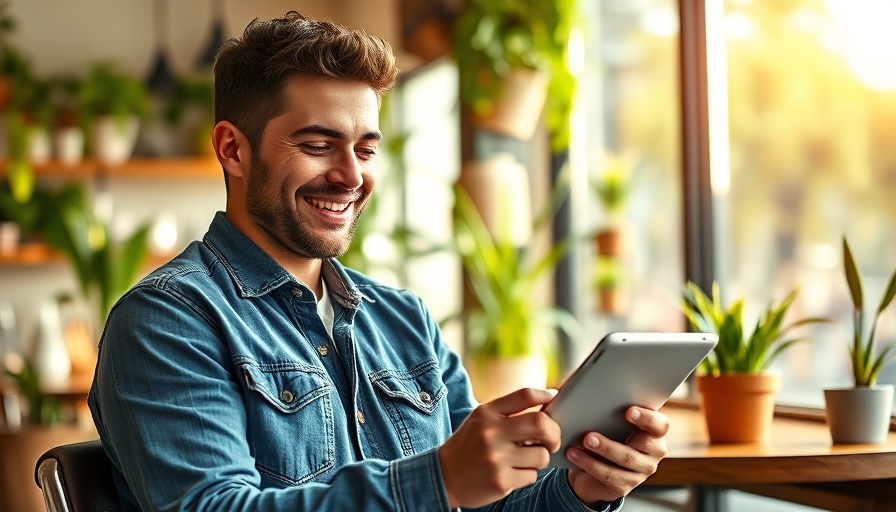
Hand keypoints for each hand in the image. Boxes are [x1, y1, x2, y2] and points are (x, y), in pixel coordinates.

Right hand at [438, 388, 561, 507]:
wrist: (444, 476)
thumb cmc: (468, 445)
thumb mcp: (480, 420)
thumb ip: (507, 411)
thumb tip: (545, 401)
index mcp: (486, 413)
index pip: (524, 395)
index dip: (545, 395)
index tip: (553, 399)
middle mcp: (491, 433)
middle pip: (541, 424)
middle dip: (554, 433)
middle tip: (551, 440)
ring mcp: (496, 459)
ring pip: (541, 455)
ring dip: (540, 458)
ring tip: (526, 458)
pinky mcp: (501, 481)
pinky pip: (532, 476)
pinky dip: (528, 474)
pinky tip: (514, 472)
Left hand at [566, 406, 669, 506]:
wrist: (594, 466)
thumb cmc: (604, 432)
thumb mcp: (606, 418)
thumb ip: (601, 404)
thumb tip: (566, 392)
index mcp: (653, 430)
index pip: (660, 424)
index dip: (647, 417)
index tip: (628, 411)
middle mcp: (653, 451)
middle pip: (643, 445)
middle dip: (615, 439)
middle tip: (590, 434)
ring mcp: (641, 470)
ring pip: (625, 460)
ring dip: (602, 450)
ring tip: (583, 442)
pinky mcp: (626, 484)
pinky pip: (609, 475)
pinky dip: (589, 464)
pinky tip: (574, 454)